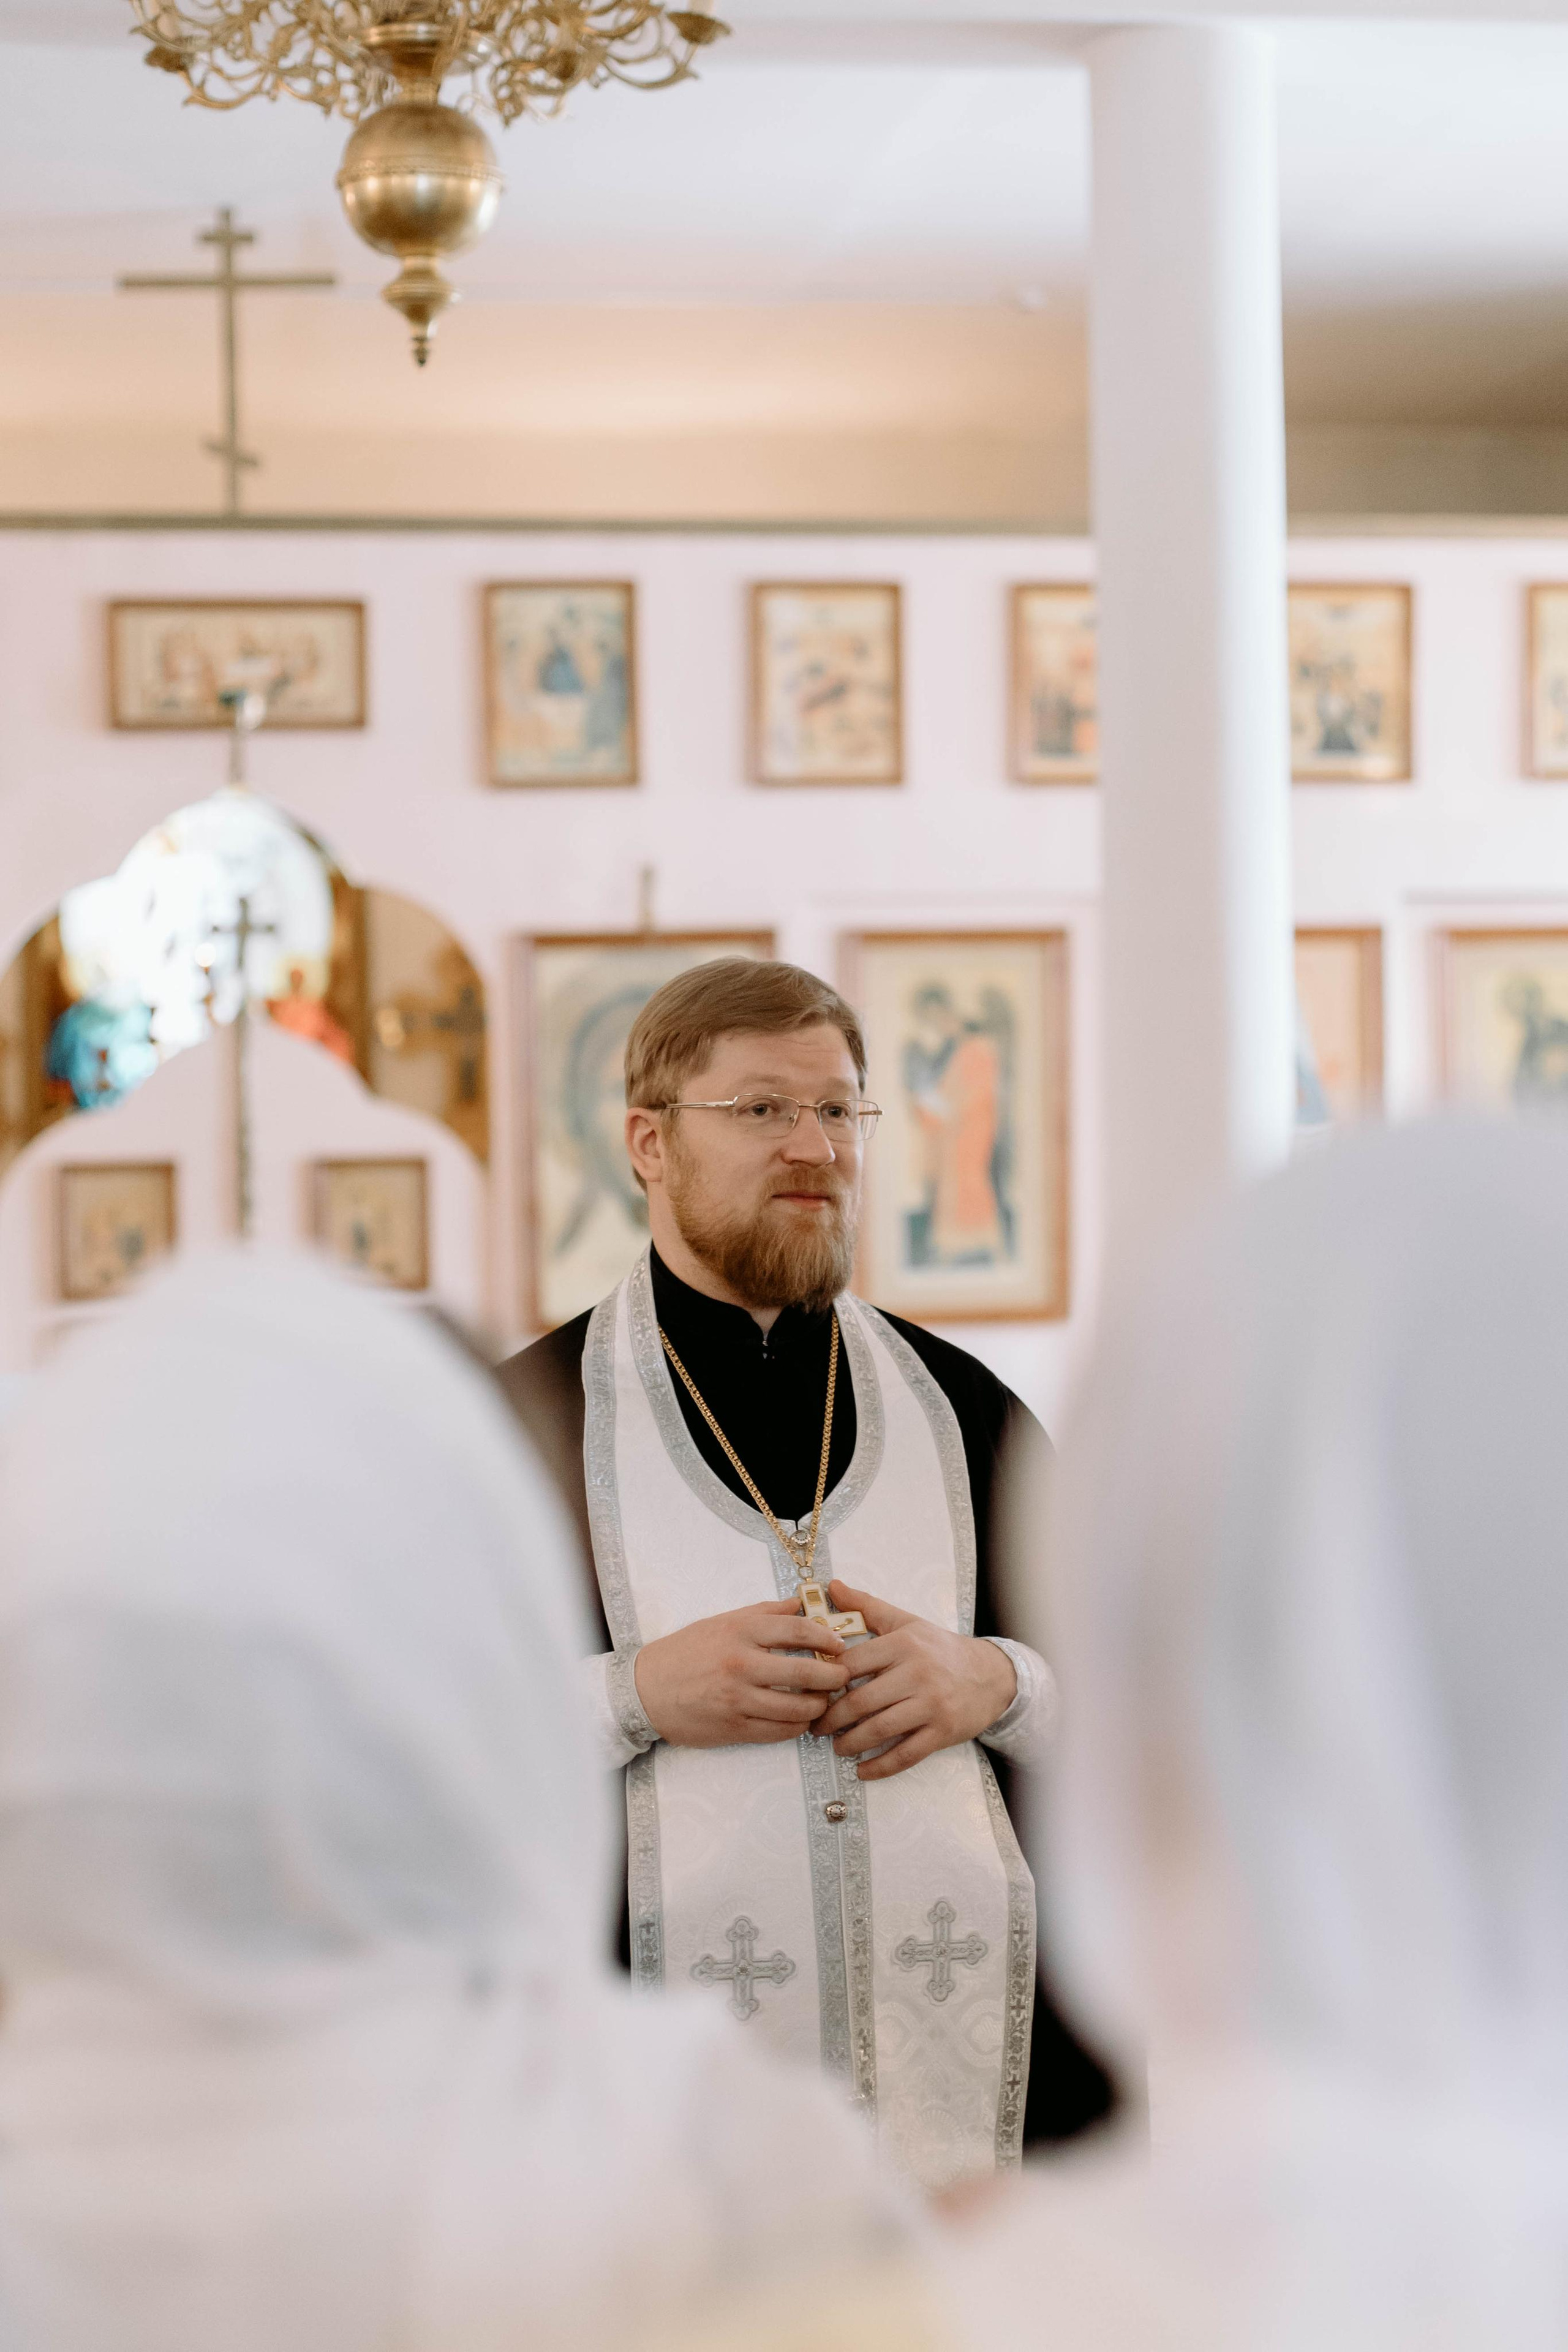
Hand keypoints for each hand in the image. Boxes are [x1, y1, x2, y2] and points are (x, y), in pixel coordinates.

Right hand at [633, 1601, 847, 1748]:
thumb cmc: (686, 1652)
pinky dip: (798, 1726)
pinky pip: (780, 1731)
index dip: (826, 1638)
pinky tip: (802, 1720)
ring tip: (824, 1700)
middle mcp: (741, 1664)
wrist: (646, 1690)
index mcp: (740, 1631)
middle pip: (805, 1672)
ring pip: (797, 1708)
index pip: (797, 1630)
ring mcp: (738, 1699)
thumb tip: (800, 1603)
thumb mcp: (722, 1622)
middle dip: (834, 1677)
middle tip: (843, 1677)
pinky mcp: (735, 1728)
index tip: (839, 1645)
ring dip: (819, 1705)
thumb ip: (764, 1613)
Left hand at [812, 1580, 1016, 1781]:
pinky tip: (862, 1770)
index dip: (826, 1680)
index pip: (852, 1664)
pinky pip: (905, 1754)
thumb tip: (831, 1586)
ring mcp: (931, 1705)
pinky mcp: (942, 1731)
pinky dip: (879, 1766)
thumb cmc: (939, 1648)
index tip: (812, 1690)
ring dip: (850, 1743)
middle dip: (831, 1718)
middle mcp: (916, 1673)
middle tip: (816, 1726)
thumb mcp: (905, 1622)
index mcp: (903, 1644)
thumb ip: (866, 1606)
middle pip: (860, 1701)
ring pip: (879, 1729)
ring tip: (836, 1746)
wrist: (990, 1675)